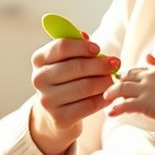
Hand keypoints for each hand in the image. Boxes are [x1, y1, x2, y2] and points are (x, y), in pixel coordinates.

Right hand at [29, 34, 120, 154]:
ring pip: (85, 86)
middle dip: (100, 64)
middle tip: (115, 63)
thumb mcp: (64, 62)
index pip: (62, 47)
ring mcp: (48, 101)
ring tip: (113, 79)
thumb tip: (85, 36)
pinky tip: (108, 95)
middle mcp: (39, 79)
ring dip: (105, 81)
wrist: (54, 115)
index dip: (83, 46)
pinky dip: (103, 99)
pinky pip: (89, 105)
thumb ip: (74, 48)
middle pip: (76, 67)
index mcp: (39, 60)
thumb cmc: (64, 81)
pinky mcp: (60, 118)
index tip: (98, 48)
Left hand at [103, 59, 154, 127]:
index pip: (135, 70)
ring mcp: (145, 90)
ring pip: (120, 89)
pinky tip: (111, 113)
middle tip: (110, 91)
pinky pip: (124, 105)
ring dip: (111, 94)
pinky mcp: (144, 103)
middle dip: (117, 84)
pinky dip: (115, 109)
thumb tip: (147, 55)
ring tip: (106, 99)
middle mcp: (148, 77)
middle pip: (125, 78)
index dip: (126, 76)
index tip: (122, 82)